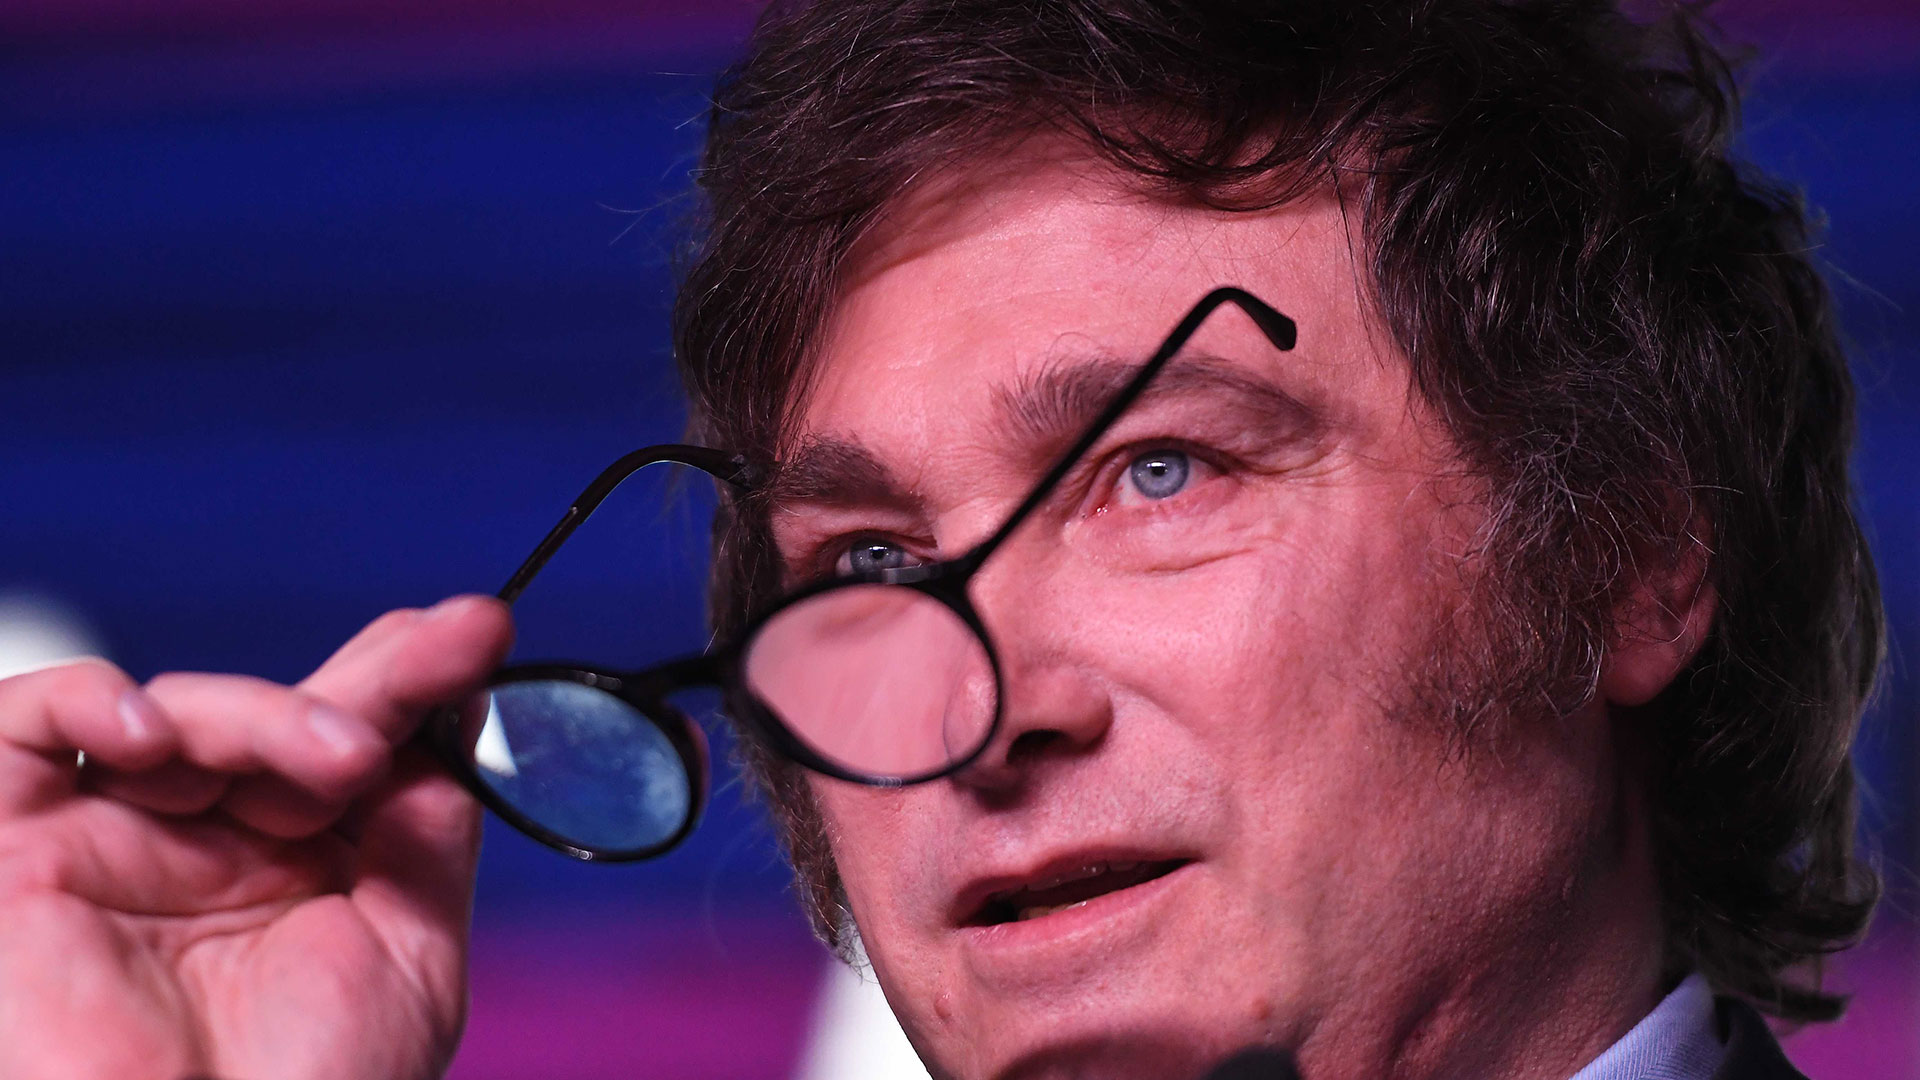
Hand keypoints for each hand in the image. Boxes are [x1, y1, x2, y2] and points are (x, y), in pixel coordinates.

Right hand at [0, 596, 512, 1079]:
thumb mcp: (408, 954)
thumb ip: (425, 831)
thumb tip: (458, 711)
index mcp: (292, 865)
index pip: (346, 738)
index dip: (410, 679)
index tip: (479, 633)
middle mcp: (202, 845)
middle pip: (276, 712)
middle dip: (371, 679)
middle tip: (446, 654)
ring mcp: (111, 841)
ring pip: (180, 713)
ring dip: (268, 714)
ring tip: (345, 759)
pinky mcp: (14, 851)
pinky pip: (25, 730)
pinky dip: (85, 702)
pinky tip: (154, 730)